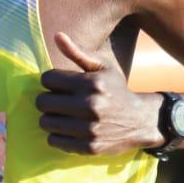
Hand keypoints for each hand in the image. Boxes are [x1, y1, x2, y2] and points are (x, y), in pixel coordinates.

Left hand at [36, 32, 160, 154]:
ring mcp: (89, 128)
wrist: (140, 121)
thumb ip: (78, 52)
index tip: (59, 85)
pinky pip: (54, 141)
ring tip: (63, 116)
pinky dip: (57, 136)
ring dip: (51, 119)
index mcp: (91, 82)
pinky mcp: (89, 146)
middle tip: (58, 101)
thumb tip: (57, 36)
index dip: (50, 81)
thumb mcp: (102, 68)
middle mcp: (90, 105)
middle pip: (42, 102)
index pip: (47, 79)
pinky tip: (69, 129)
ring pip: (45, 122)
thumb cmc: (116, 90)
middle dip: (47, 100)